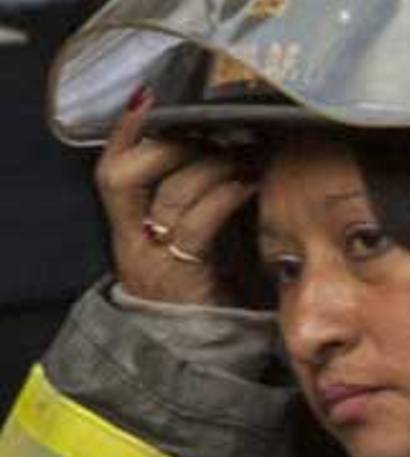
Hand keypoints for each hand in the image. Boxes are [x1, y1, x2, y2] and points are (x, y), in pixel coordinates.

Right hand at [96, 89, 258, 305]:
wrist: (201, 357)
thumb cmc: (206, 295)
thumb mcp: (194, 245)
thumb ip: (198, 205)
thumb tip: (232, 152)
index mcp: (128, 231)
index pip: (112, 171)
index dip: (124, 133)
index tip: (147, 99)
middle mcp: (133, 243)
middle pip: (130, 175)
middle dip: (171, 143)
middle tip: (213, 129)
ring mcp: (154, 260)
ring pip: (171, 194)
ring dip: (211, 164)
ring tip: (244, 152)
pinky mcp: (183, 275)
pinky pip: (200, 223)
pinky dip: (226, 194)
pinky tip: (249, 182)